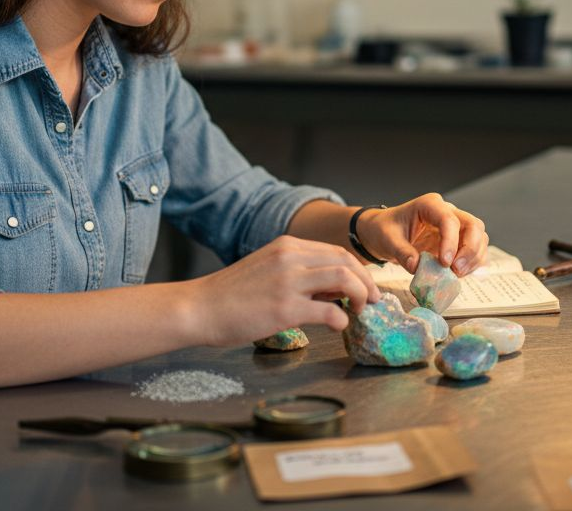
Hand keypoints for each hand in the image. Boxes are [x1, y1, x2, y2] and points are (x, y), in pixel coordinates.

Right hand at [189, 235, 380, 345]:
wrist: (199, 307)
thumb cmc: (231, 295)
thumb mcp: (267, 269)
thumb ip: (299, 273)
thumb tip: (334, 289)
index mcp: (287, 246)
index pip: (337, 251)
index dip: (358, 269)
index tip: (365, 286)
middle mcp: (291, 258)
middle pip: (347, 261)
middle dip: (368, 282)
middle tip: (373, 301)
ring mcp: (289, 282)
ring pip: (345, 279)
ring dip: (361, 296)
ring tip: (361, 311)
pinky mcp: (285, 309)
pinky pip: (330, 311)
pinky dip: (342, 319)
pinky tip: (338, 326)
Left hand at [357, 193, 488, 276]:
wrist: (384, 232)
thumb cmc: (385, 229)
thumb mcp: (388, 239)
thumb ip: (402, 252)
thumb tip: (416, 266)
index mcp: (429, 205)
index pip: (449, 219)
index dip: (451, 241)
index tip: (444, 262)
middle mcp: (447, 212)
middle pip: (473, 225)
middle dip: (470, 249)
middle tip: (456, 269)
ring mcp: (455, 226)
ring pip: (479, 237)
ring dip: (473, 258)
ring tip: (457, 274)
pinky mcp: (457, 241)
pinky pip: (475, 250)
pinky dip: (472, 263)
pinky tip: (459, 273)